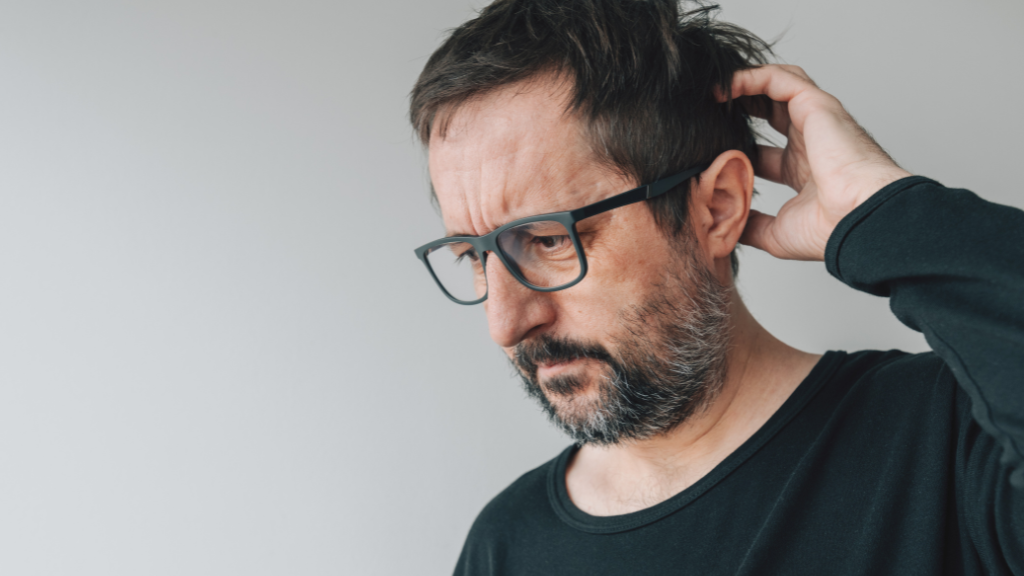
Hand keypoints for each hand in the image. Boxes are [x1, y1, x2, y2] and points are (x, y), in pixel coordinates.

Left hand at [723, 65, 911, 260]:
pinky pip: (778, 79)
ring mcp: (814, 121)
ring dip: (744, 85)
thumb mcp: (776, 233)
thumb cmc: (829, 229)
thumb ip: (752, 226)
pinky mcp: (815, 105)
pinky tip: (723, 87)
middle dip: (740, 108)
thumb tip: (729, 229)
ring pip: (777, 87)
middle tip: (707, 113)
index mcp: (802, 171)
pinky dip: (748, 77)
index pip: (764, 152)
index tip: (708, 150)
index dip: (737, 148)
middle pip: (771, 112)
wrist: (858, 219)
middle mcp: (809, 142)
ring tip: (713, 93)